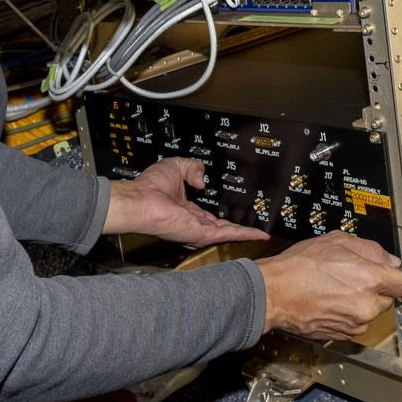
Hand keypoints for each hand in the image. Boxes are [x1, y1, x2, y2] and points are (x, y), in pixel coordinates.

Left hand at [102, 157, 269, 246]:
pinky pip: (225, 234)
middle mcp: (192, 222)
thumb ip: (192, 167)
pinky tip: (256, 234)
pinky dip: (243, 234)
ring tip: (261, 234)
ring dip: (244, 234)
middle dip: (238, 229)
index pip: (208, 216)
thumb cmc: (150, 186)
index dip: (223, 215)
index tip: (235, 214)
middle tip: (255, 230)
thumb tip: (202, 177)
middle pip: (220, 227)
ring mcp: (196, 229)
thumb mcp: (175, 166)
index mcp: (186, 210)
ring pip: (226, 233)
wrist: (140, 199)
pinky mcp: (200, 234)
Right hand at [255, 231, 401, 339]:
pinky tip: (330, 301)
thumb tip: (389, 259)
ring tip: (336, 289)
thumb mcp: (337, 241)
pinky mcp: (342, 335)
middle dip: (375, 289)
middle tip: (353, 277)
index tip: (383, 273)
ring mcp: (354, 324)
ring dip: (361, 303)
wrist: (275, 293)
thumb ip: (370, 249)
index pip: (401, 283)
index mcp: (370, 280)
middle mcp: (366, 306)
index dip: (391, 275)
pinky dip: (347, 315)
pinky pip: (354, 324)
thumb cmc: (299, 267)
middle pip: (387, 299)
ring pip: (370, 313)